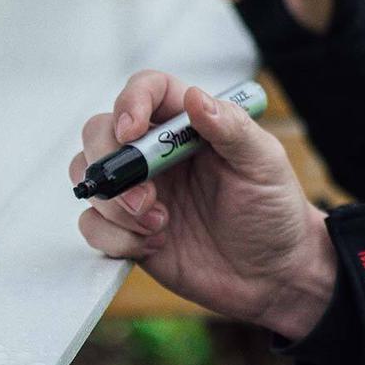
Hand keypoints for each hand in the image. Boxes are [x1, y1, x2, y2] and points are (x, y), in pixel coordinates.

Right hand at [74, 71, 336, 340]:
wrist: (271, 274)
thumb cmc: (274, 209)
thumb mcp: (264, 164)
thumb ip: (231, 128)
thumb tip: (195, 97)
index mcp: (192, 126)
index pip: (148, 90)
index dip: (131, 102)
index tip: (131, 131)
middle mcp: (158, 154)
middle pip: (101, 131)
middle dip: (111, 163)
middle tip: (147, 197)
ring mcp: (141, 192)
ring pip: (90, 177)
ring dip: (114, 204)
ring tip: (159, 225)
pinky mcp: (128, 231)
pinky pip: (92, 225)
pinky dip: (114, 237)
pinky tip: (153, 246)